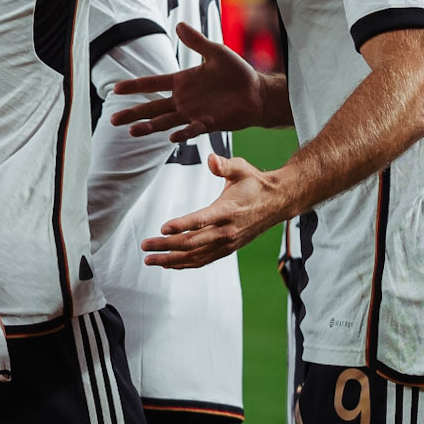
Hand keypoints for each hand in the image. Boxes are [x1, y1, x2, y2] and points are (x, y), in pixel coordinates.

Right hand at [111, 22, 266, 140]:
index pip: (152, 83)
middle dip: (133, 113)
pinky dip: (182, 133)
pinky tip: (171, 138)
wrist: (256, 92)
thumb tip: (179, 24)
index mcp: (182, 81)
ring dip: (149, 127)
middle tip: (113, 119)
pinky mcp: (208, 123)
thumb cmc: (236, 72)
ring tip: (132, 131)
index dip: (134, 86)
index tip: (115, 89)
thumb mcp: (216, 52)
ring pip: (165, 121)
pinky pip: (192, 129)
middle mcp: (183, 99)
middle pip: (152, 107)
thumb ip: (197, 41)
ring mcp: (193, 113)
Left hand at [141, 153, 287, 267]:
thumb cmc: (255, 183)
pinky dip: (185, 263)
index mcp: (228, 210)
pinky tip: (169, 264)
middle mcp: (227, 231)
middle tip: (145, 246)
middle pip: (193, 242)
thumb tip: (210, 159)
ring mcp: (227, 243)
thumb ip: (224, 165)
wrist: (278, 202)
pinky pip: (203, 260)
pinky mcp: (227, 248)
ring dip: (171, 259)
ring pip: (195, 255)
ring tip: (150, 259)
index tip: (163, 229)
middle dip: (166, 246)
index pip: (202, 220)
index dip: (182, 225)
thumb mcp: (241, 168)